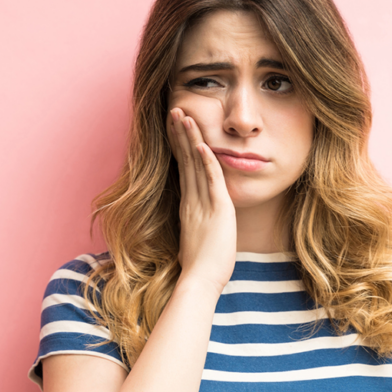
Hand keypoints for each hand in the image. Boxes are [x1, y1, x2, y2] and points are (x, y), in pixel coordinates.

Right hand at [166, 107, 235, 294]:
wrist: (199, 281)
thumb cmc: (201, 268)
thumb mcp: (200, 239)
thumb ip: (200, 225)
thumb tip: (202, 222)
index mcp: (188, 205)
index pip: (183, 168)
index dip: (179, 145)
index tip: (175, 127)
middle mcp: (191, 200)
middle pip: (184, 159)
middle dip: (179, 133)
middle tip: (174, 110)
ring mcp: (202, 204)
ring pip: (194, 164)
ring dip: (190, 138)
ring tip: (183, 115)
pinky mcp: (217, 210)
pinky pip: (210, 180)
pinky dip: (207, 160)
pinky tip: (203, 143)